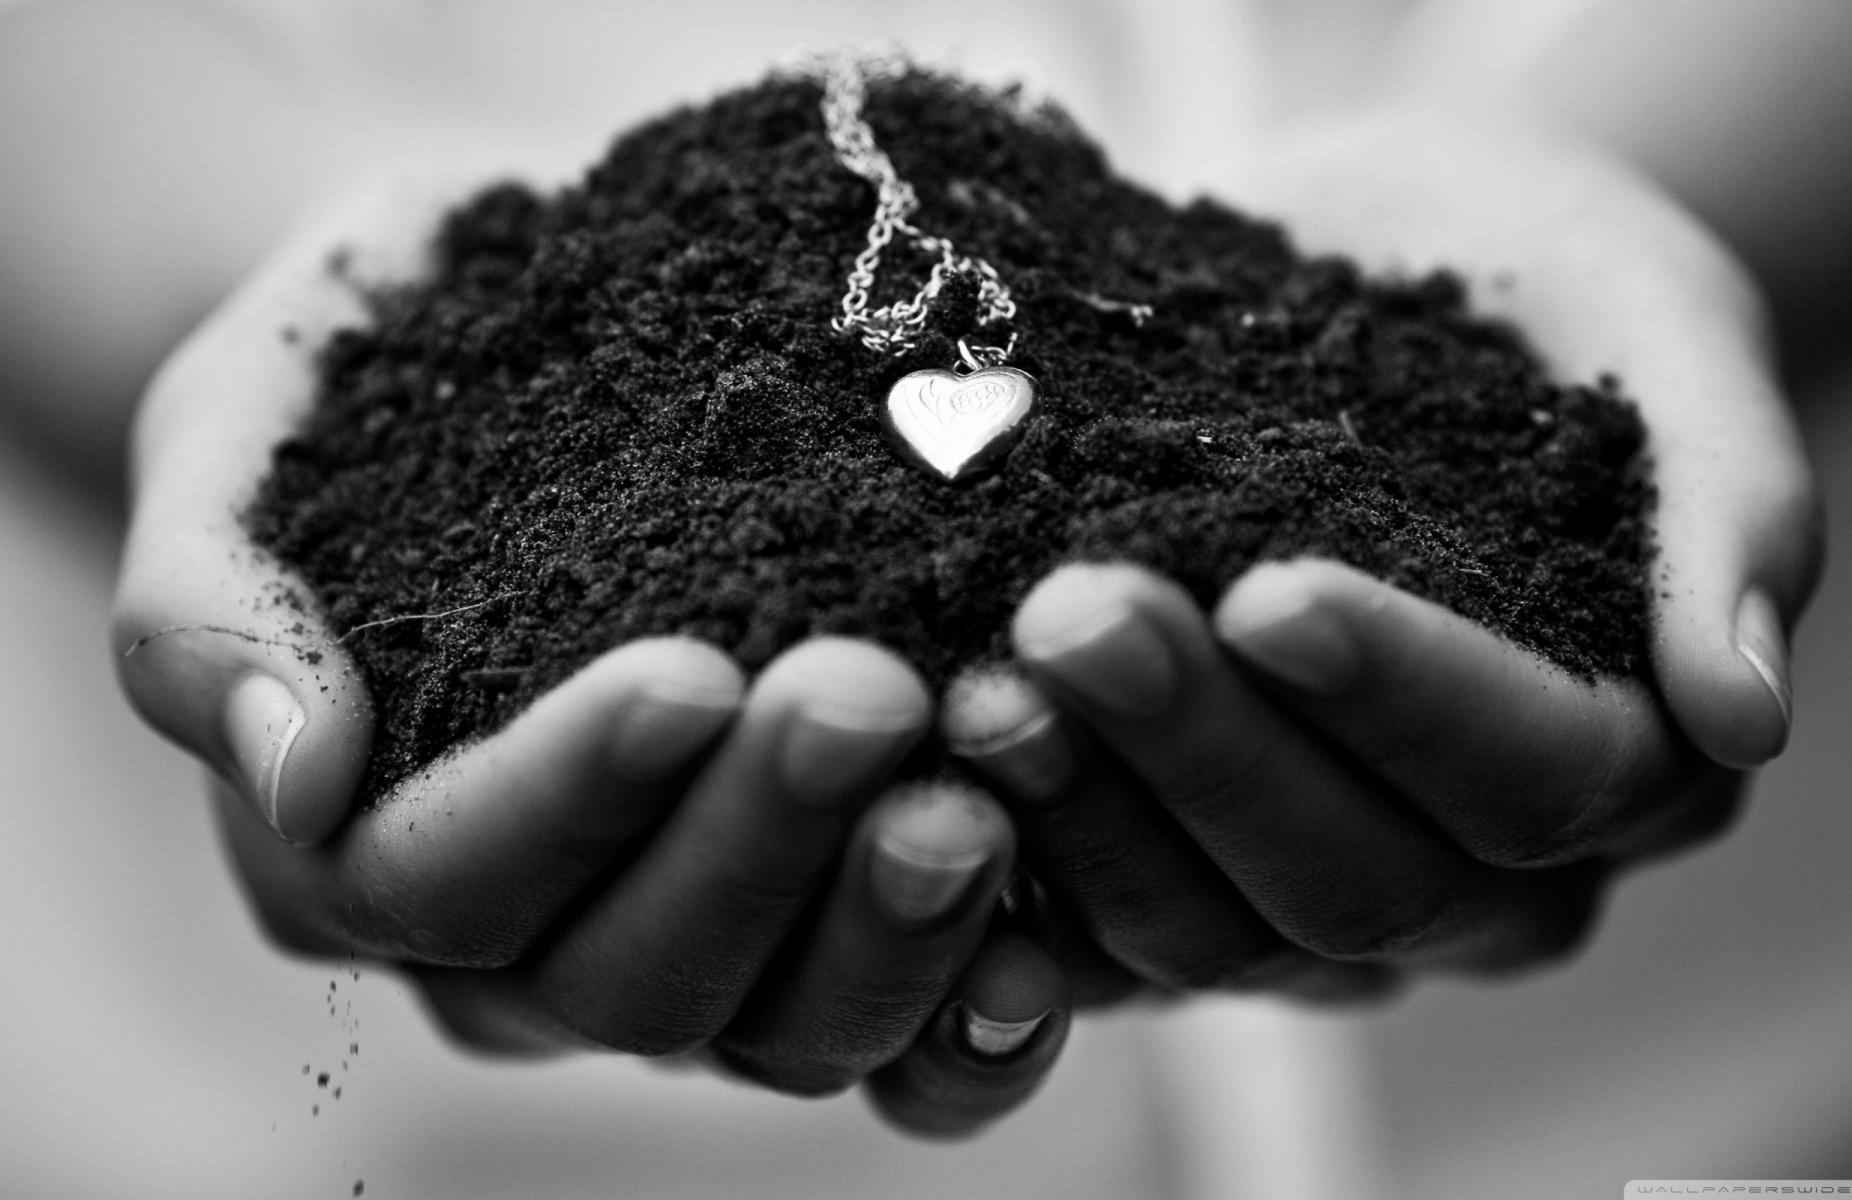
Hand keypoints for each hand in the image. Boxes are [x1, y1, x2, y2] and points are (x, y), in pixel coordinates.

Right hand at [110, 175, 1067, 1136]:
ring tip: (975, 803)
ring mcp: (692, 946)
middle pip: (633, 971)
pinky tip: (1046, 952)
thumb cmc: (368, 370)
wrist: (525, 316)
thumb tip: (299, 781)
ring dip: (884, 933)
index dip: (566, 798)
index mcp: (368, 850)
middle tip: (865, 695)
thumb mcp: (239, 434)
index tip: (685, 672)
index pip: (453, 878)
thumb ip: (211, 609)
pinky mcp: (825, 928)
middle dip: (755, 847)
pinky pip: (900, 1040)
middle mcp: (529, 940)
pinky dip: (971, 1024)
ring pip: (777, 1025)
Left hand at [943, 109, 1820, 997]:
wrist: (1369, 260)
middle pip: (1347, 877)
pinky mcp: (1168, 867)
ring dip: (1085, 811)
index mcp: (1617, 761)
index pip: (1527, 779)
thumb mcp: (1666, 326)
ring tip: (976, 683)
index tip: (1272, 588)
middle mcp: (1469, 868)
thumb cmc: (1533, 288)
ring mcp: (1305, 887)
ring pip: (1203, 926)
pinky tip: (928, 768)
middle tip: (1072, 615)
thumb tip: (1747, 710)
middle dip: (1203, 751)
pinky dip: (1006, 864)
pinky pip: (1088, 928)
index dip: (1403, 699)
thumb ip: (1732, 506)